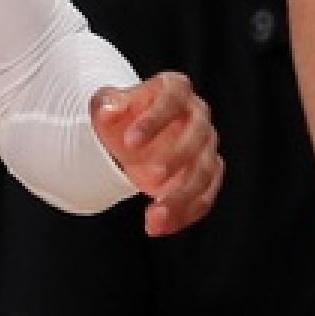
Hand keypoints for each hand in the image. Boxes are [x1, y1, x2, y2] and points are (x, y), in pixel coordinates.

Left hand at [90, 71, 222, 235]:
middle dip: (176, 158)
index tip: (130, 141)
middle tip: (150, 176)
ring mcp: (206, 146)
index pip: (172, 98)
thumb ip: (107, 105)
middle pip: (198, 135)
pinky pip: (204, 197)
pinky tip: (159, 226)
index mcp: (175, 89)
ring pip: (205, 173)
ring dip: (181, 197)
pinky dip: (184, 214)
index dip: (154, 119)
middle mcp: (197, 116)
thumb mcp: (108, 106)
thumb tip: (108, 111)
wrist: (131, 136)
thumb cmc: (122, 115)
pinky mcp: (207, 175)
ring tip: (154, 217)